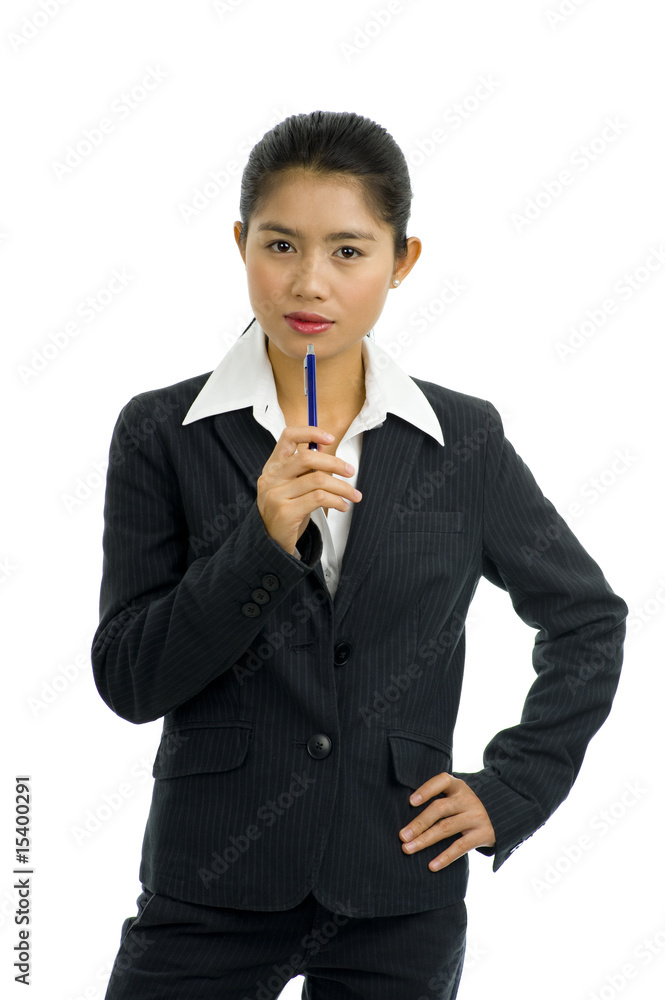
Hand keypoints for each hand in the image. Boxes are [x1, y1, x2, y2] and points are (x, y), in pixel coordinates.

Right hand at [257, 425, 361, 555]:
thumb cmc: (287, 512)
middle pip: (307, 458)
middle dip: (334, 463)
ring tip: (352, 495)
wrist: (272, 543)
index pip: (288, 437)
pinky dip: (337, 501)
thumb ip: (306, 470)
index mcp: (273, 467)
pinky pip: (319, 498)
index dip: (310, 432)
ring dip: (342, 487)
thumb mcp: (293, 487)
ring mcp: (276, 495)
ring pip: (318, 480)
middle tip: (350, 471)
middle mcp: (271, 478)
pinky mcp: (285, 512)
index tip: (330, 438)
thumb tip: (330, 454)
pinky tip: (342, 506)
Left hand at [399, 773, 495, 870]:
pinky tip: (431, 866)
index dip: (426, 790)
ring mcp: (476, 816)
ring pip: (446, 828)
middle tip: (402, 836)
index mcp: (458, 786)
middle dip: (419, 823)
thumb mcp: (456, 796)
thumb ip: (438, 798)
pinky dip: (445, 857)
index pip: (441, 782)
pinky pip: (460, 847)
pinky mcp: (483, 834)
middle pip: (439, 809)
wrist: (500, 815)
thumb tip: (404, 812)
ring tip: (408, 849)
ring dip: (425, 840)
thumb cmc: (465, 806)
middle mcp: (467, 799)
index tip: (410, 802)